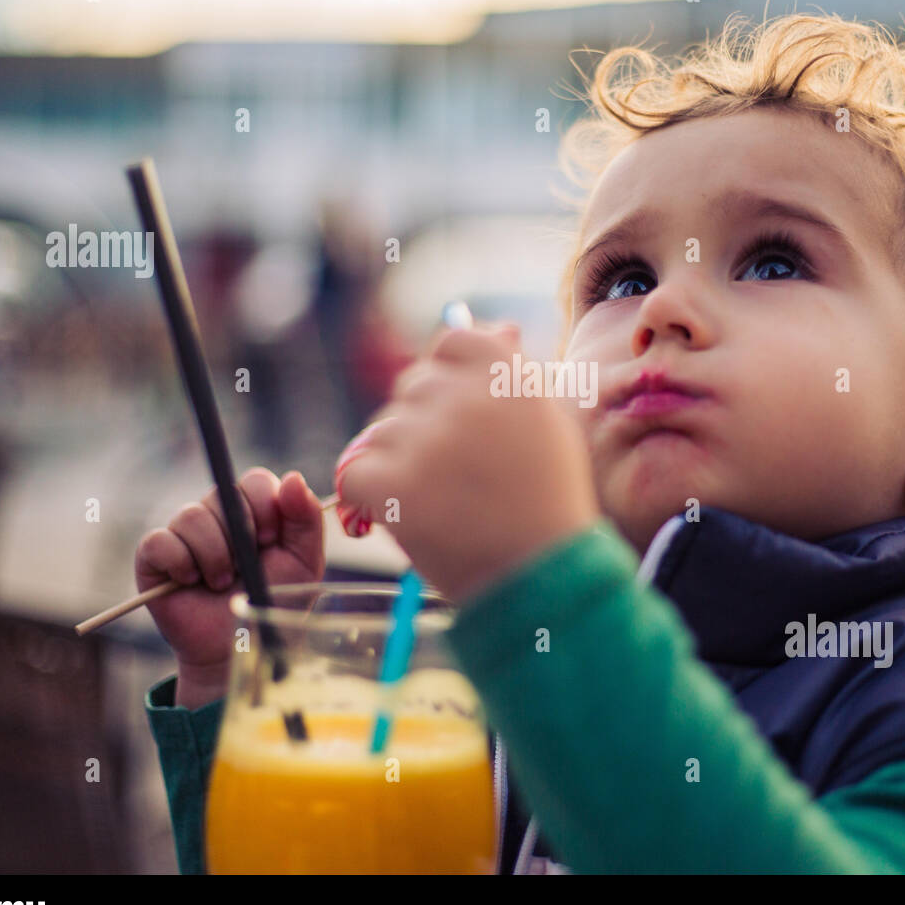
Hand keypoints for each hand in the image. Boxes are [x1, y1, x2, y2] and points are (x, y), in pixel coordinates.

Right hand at [133, 468, 323, 704]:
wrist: (240, 647)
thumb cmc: (273, 601)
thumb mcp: (303, 562)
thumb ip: (306, 519)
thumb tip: (293, 478)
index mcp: (254, 509)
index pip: (254, 480)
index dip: (264, 507)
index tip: (271, 542)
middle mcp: (218, 513)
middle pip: (222, 494)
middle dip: (240, 537)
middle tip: (245, 568)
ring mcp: (184, 532)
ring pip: (192, 516)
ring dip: (213, 556)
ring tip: (221, 583)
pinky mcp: (155, 555)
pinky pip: (160, 541)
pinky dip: (180, 563)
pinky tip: (191, 582)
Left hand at [335, 323, 599, 602]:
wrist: (541, 578)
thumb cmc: (548, 501)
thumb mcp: (548, 425)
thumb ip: (517, 372)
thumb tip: (498, 326)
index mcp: (508, 375)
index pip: (451, 343)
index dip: (449, 379)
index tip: (460, 416)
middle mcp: (466, 397)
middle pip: (412, 385)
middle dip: (424, 423)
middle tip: (457, 473)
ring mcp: (427, 440)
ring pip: (382, 430)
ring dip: (399, 460)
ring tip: (443, 501)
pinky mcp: (393, 483)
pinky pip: (356, 470)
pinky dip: (370, 494)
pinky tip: (407, 514)